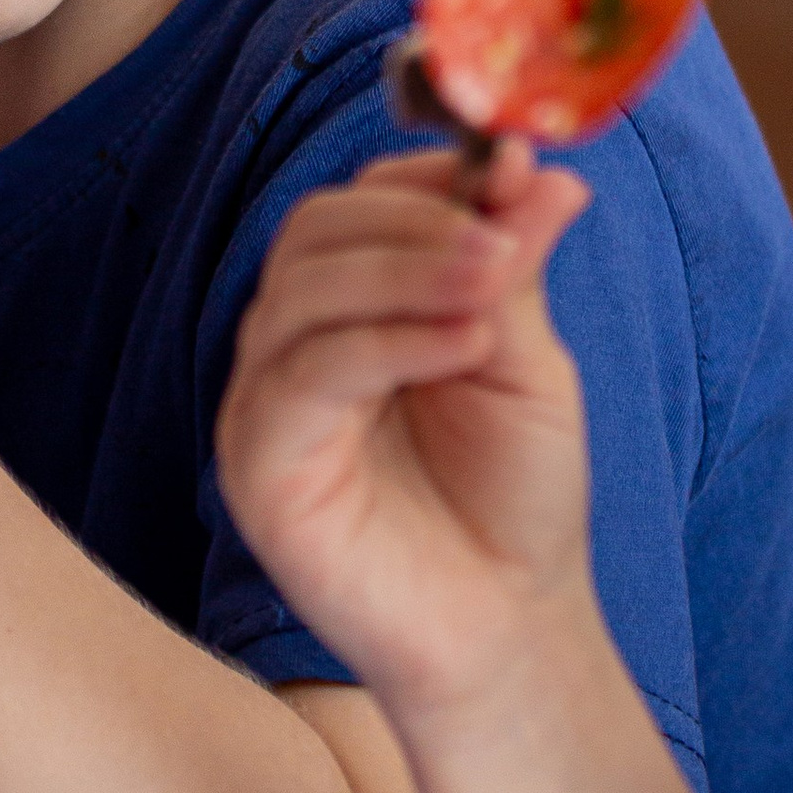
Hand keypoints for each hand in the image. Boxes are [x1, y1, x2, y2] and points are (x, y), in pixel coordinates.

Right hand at [215, 143, 593, 727]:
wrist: (507, 630)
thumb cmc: (511, 499)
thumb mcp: (523, 361)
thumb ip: (512, 268)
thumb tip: (534, 165)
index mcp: (351, 309)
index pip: (358, 204)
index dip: (425, 174)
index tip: (507, 162)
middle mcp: (293, 345)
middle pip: (315, 232)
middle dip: (414, 218)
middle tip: (502, 236)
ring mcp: (267, 405)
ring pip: (302, 291)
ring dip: (407, 269)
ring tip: (495, 282)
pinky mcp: (259, 466)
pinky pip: (304, 375)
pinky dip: (386, 342)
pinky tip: (462, 346)